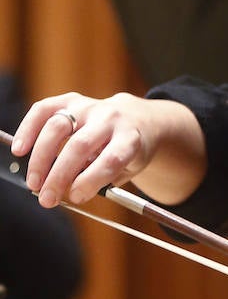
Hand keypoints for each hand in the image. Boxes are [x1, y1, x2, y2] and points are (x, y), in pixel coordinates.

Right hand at [10, 92, 202, 207]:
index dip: (91, 180)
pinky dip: (28, 129)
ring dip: (40, 158)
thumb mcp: (129, 168)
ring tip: (34, 183)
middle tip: (46, 198)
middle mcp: (110, 118)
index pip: (111, 158)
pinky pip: (44, 110)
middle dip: (59, 175)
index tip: (76, 197)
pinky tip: (20, 149)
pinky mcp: (70, 100)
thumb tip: (68, 190)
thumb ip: (103, 179)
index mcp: (130, 138)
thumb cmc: (128, 150)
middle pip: (80, 145)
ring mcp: (89, 106)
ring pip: (57, 127)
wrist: (137, 119)